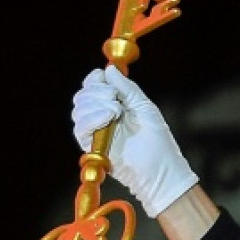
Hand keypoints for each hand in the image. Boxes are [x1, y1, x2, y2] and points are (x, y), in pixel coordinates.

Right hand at [71, 66, 198, 216]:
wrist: (160, 169)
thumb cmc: (157, 140)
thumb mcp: (143, 106)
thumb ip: (126, 88)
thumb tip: (108, 70)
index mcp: (113, 105)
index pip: (92, 85)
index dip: (96, 79)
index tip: (107, 80)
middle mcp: (101, 117)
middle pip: (82, 95)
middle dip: (97, 91)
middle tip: (116, 98)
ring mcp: (96, 132)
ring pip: (79, 109)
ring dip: (97, 104)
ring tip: (117, 112)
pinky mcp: (92, 147)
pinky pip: (80, 127)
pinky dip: (92, 118)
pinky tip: (109, 117)